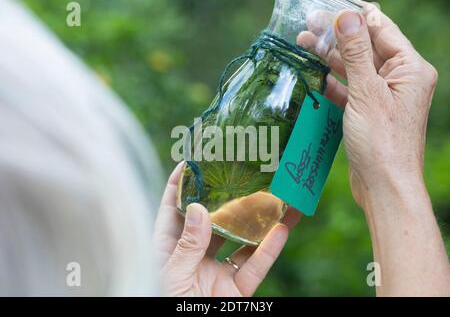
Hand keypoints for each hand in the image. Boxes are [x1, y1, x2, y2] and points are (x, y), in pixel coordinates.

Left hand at [153, 163, 300, 296]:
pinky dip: (269, 250)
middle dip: (227, 198)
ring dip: (257, 221)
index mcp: (167, 249)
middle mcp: (192, 256)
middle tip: (242, 173)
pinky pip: (254, 266)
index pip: (172, 208)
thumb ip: (186, 246)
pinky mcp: (235, 290)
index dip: (180, 184)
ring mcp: (215, 272)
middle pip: (211, 219)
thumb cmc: (163, 305)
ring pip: (239, 240)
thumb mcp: (171, 277)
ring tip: (273, 197)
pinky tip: (282, 229)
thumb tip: (197, 209)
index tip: (193, 160)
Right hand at [297, 0, 437, 206]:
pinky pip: (349, 90)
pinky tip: (313, 75)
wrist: (384, 187)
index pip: (381, 29)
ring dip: (330, 58)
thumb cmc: (382, 142)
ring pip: (354, 69)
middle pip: (365, 48)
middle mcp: (399, 79)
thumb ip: (356, 53)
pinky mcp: (368, 112)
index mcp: (410, 69)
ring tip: (303, 43)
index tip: (327, 9)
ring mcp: (383, 97)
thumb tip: (347, 17)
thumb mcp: (366, 92)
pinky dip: (332, 83)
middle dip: (336, 36)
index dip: (354, 17)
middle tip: (307, 26)